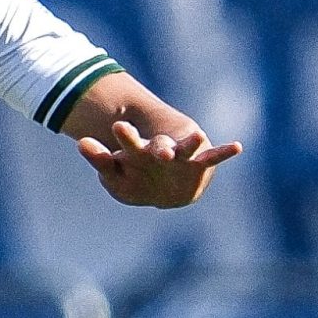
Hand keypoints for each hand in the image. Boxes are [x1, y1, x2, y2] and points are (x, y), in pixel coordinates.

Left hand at [77, 121, 242, 208]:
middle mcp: (160, 151)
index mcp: (137, 152)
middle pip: (159, 146)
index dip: (126, 137)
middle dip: (159, 146)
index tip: (119, 126)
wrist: (161, 191)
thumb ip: (100, 159)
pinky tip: (237, 146)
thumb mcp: (114, 176)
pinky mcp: (197, 166)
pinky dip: (223, 153)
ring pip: (186, 148)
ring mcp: (180, 158)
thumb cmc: (135, 180)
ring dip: (191, 143)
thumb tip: (81, 142)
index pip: (129, 142)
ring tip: (197, 135)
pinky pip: (212, 159)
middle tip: (160, 149)